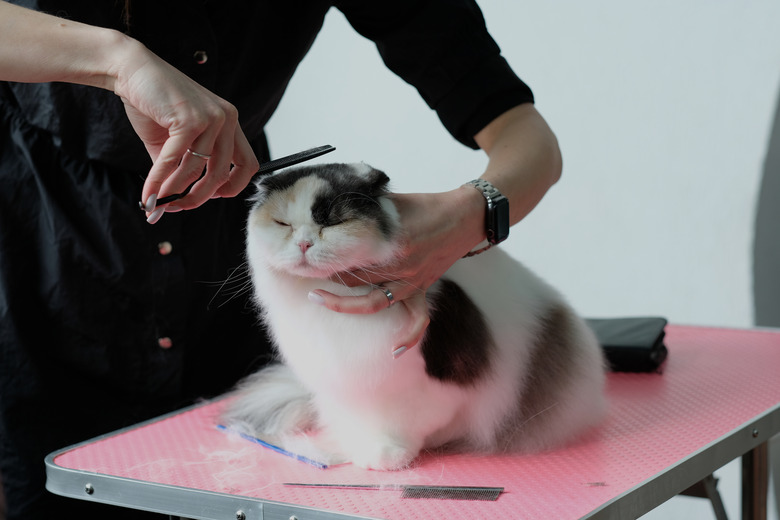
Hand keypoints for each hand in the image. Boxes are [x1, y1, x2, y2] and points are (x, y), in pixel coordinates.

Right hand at [114, 43, 258, 220]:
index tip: (208, 197)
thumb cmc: (152, 105)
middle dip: (198, 198)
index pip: (248, 165)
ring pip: (198, 171)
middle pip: (223, 174)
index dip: (231, 187)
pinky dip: (160, 181)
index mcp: (229, 123)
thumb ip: (176, 172)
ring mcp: (212, 118)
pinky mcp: (190, 119)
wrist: (131, 70)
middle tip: (175, 207)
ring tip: (157, 201)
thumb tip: (164, 206)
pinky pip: (176, 161)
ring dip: (174, 191)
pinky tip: (148, 193)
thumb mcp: (171, 143)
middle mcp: (227, 119)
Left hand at [309, 188, 484, 354]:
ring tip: (318, 298)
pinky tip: (393, 351)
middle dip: (328, 273)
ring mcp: (412, 282)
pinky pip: (418, 319)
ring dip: (344, 303)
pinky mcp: (422, 289)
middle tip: (305, 267)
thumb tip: (333, 213)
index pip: (349, 254)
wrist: (465, 216)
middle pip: (354, 278)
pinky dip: (408, 337)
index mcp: (391, 243)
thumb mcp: (391, 202)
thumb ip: (365, 210)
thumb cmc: (426, 205)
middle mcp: (400, 267)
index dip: (326, 254)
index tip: (308, 251)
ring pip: (373, 302)